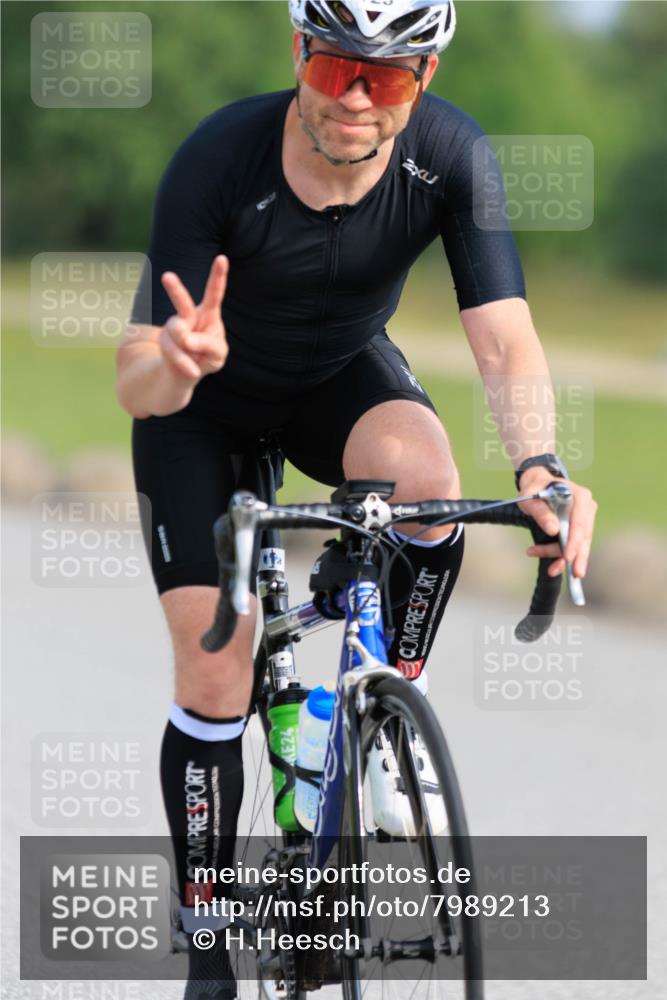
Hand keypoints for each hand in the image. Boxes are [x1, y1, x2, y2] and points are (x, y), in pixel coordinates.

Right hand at [159, 255, 229, 382]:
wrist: (184, 372)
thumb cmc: (207, 358)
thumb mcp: (217, 355)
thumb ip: (210, 345)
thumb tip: (187, 339)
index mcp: (209, 314)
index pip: (214, 294)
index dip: (218, 277)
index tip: (222, 258)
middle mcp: (190, 316)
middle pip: (183, 304)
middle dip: (176, 290)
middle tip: (167, 276)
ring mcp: (175, 327)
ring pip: (177, 332)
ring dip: (188, 349)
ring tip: (196, 362)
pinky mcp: (165, 340)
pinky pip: (174, 351)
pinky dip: (184, 363)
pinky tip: (193, 370)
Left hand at [517, 468, 597, 578]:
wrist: (538, 484)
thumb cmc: (534, 488)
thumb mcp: (531, 498)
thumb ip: (541, 512)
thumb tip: (553, 530)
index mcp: (579, 496)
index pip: (580, 522)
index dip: (574, 541)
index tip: (568, 556)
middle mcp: (587, 506)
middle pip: (584, 536)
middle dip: (577, 556)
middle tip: (575, 574)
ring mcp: (585, 517)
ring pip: (579, 544)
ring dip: (562, 557)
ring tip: (548, 566)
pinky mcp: (580, 527)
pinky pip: (573, 544)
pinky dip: (559, 554)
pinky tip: (545, 560)